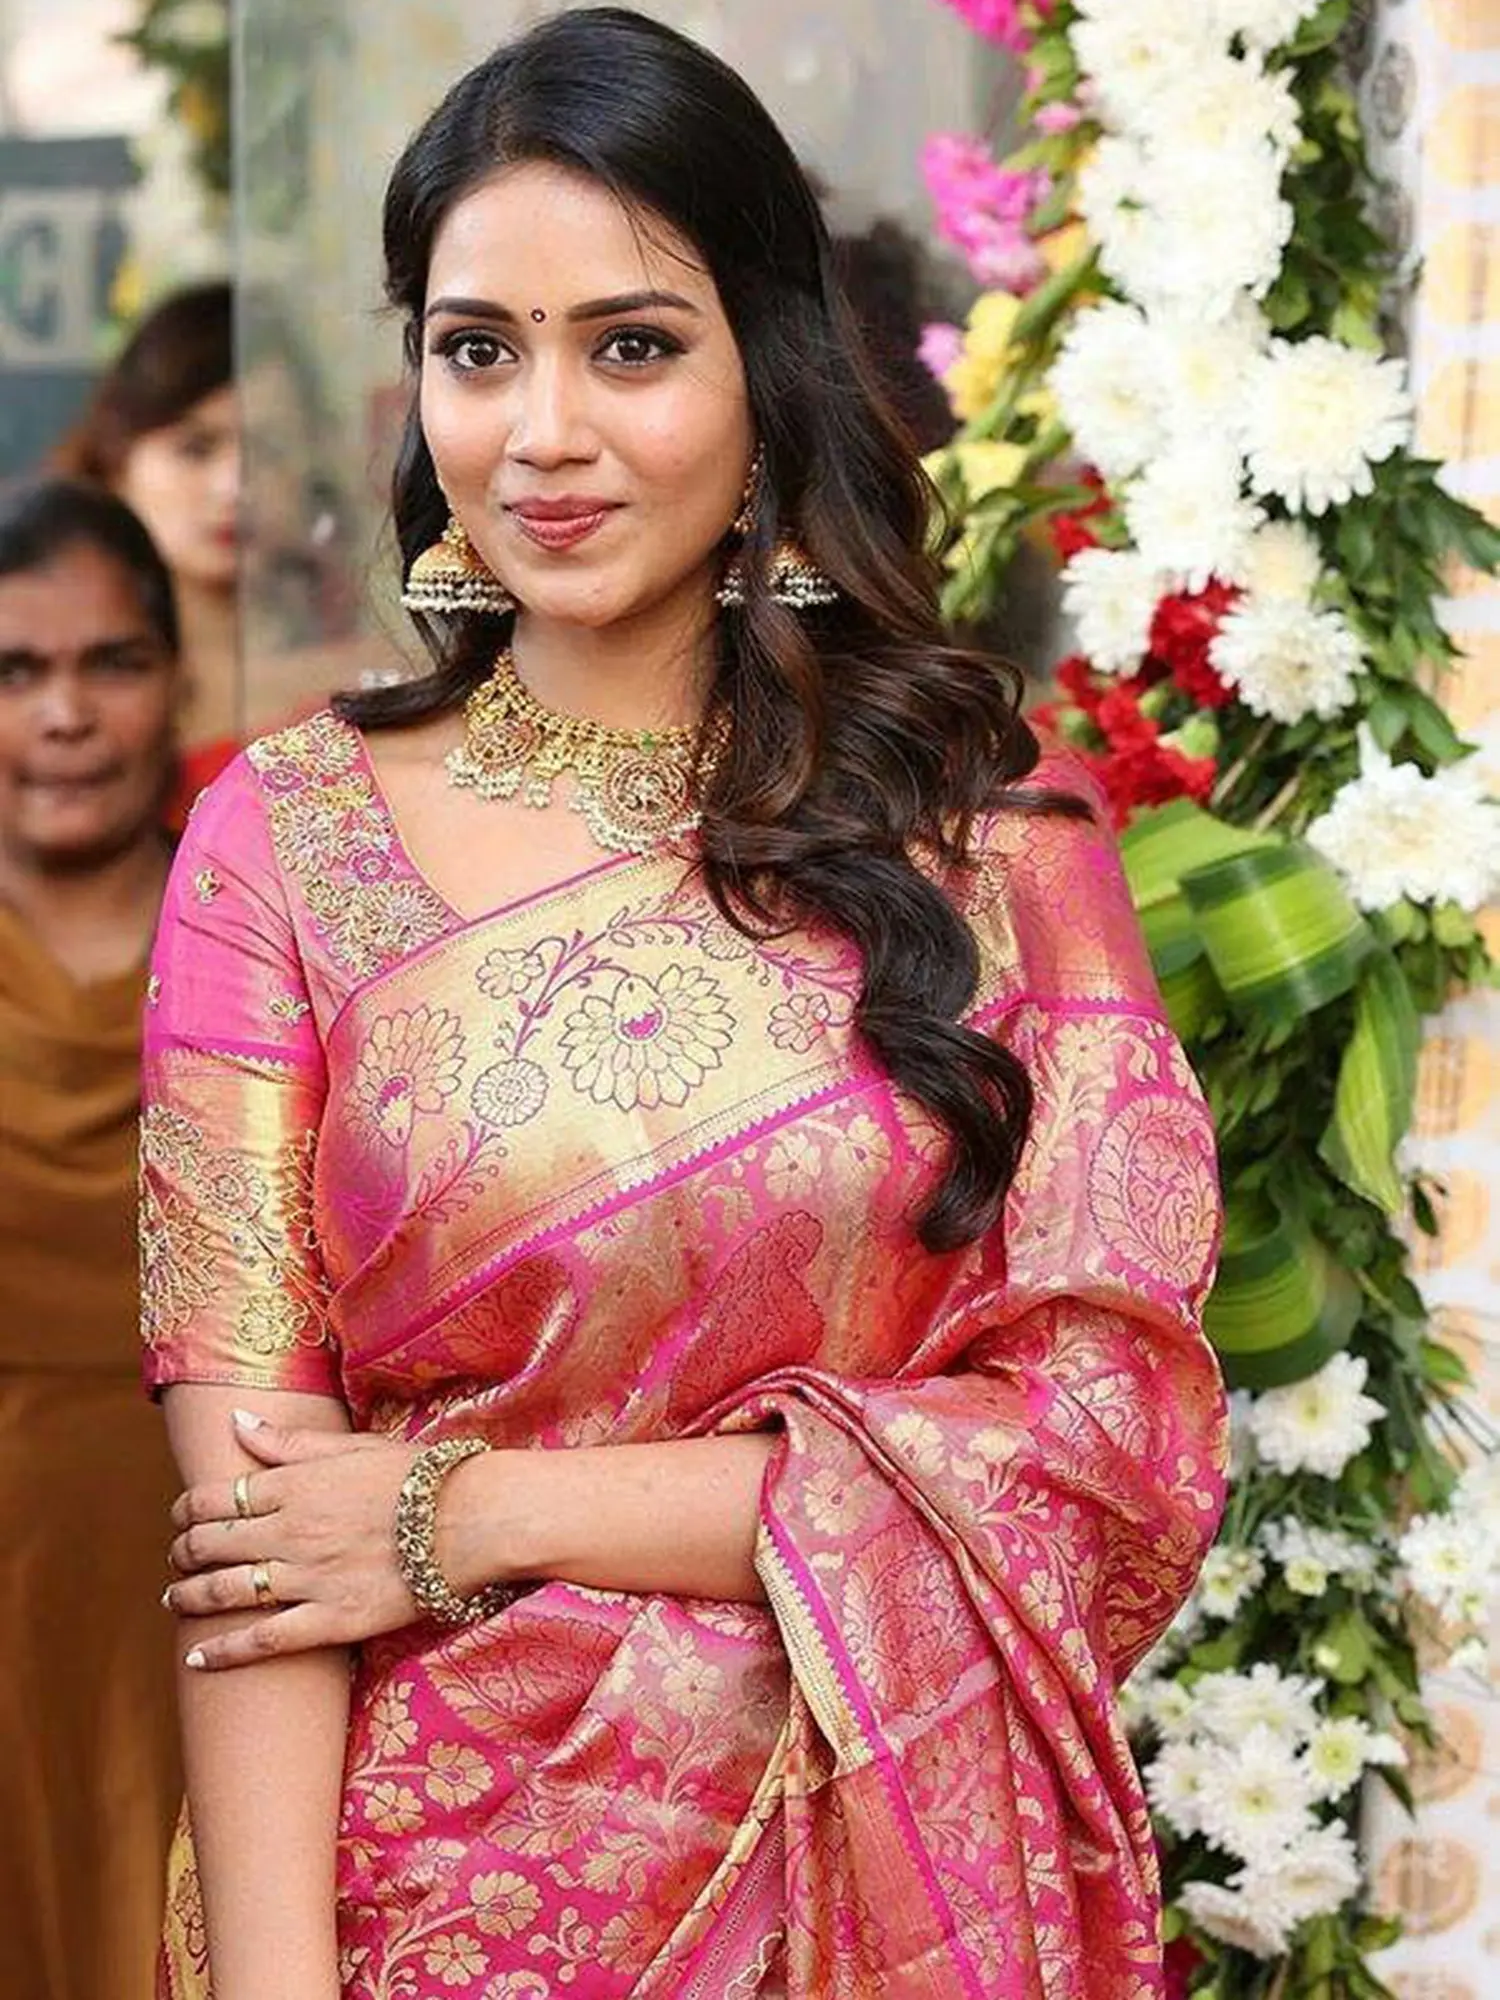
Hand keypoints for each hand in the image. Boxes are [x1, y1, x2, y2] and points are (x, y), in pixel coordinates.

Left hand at [164, 1410, 419, 1669]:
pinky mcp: (330, 1620)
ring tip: (174, 1600)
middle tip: (176, 1556)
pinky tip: (199, 1658)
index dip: (186, 1508)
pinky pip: (263, 1641)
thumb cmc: (420, 1477)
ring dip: (189, 1596)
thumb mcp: (354, 1446)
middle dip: (182, 1551)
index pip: (215, 1497)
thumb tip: (238, 1422)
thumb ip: (290, 1440)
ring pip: (225, 1592)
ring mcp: (307, 1579)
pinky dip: (224, 1651)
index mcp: (294, 1486)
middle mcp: (290, 1532)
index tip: (180, 1515)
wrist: (472, 1520)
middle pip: (210, 1544)